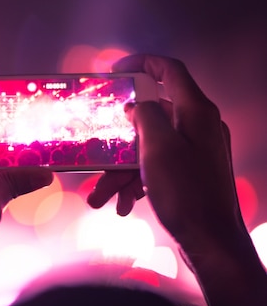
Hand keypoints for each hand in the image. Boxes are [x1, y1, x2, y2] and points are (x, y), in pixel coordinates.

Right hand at [87, 55, 242, 249]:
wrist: (211, 243)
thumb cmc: (186, 193)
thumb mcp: (157, 148)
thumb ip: (144, 117)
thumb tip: (136, 106)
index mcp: (196, 112)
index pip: (170, 70)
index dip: (142, 63)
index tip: (114, 71)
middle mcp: (198, 126)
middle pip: (150, 117)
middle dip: (118, 139)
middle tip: (95, 151)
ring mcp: (195, 150)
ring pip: (147, 147)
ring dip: (120, 170)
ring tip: (101, 196)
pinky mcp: (189, 172)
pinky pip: (155, 166)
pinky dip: (136, 181)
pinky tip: (124, 204)